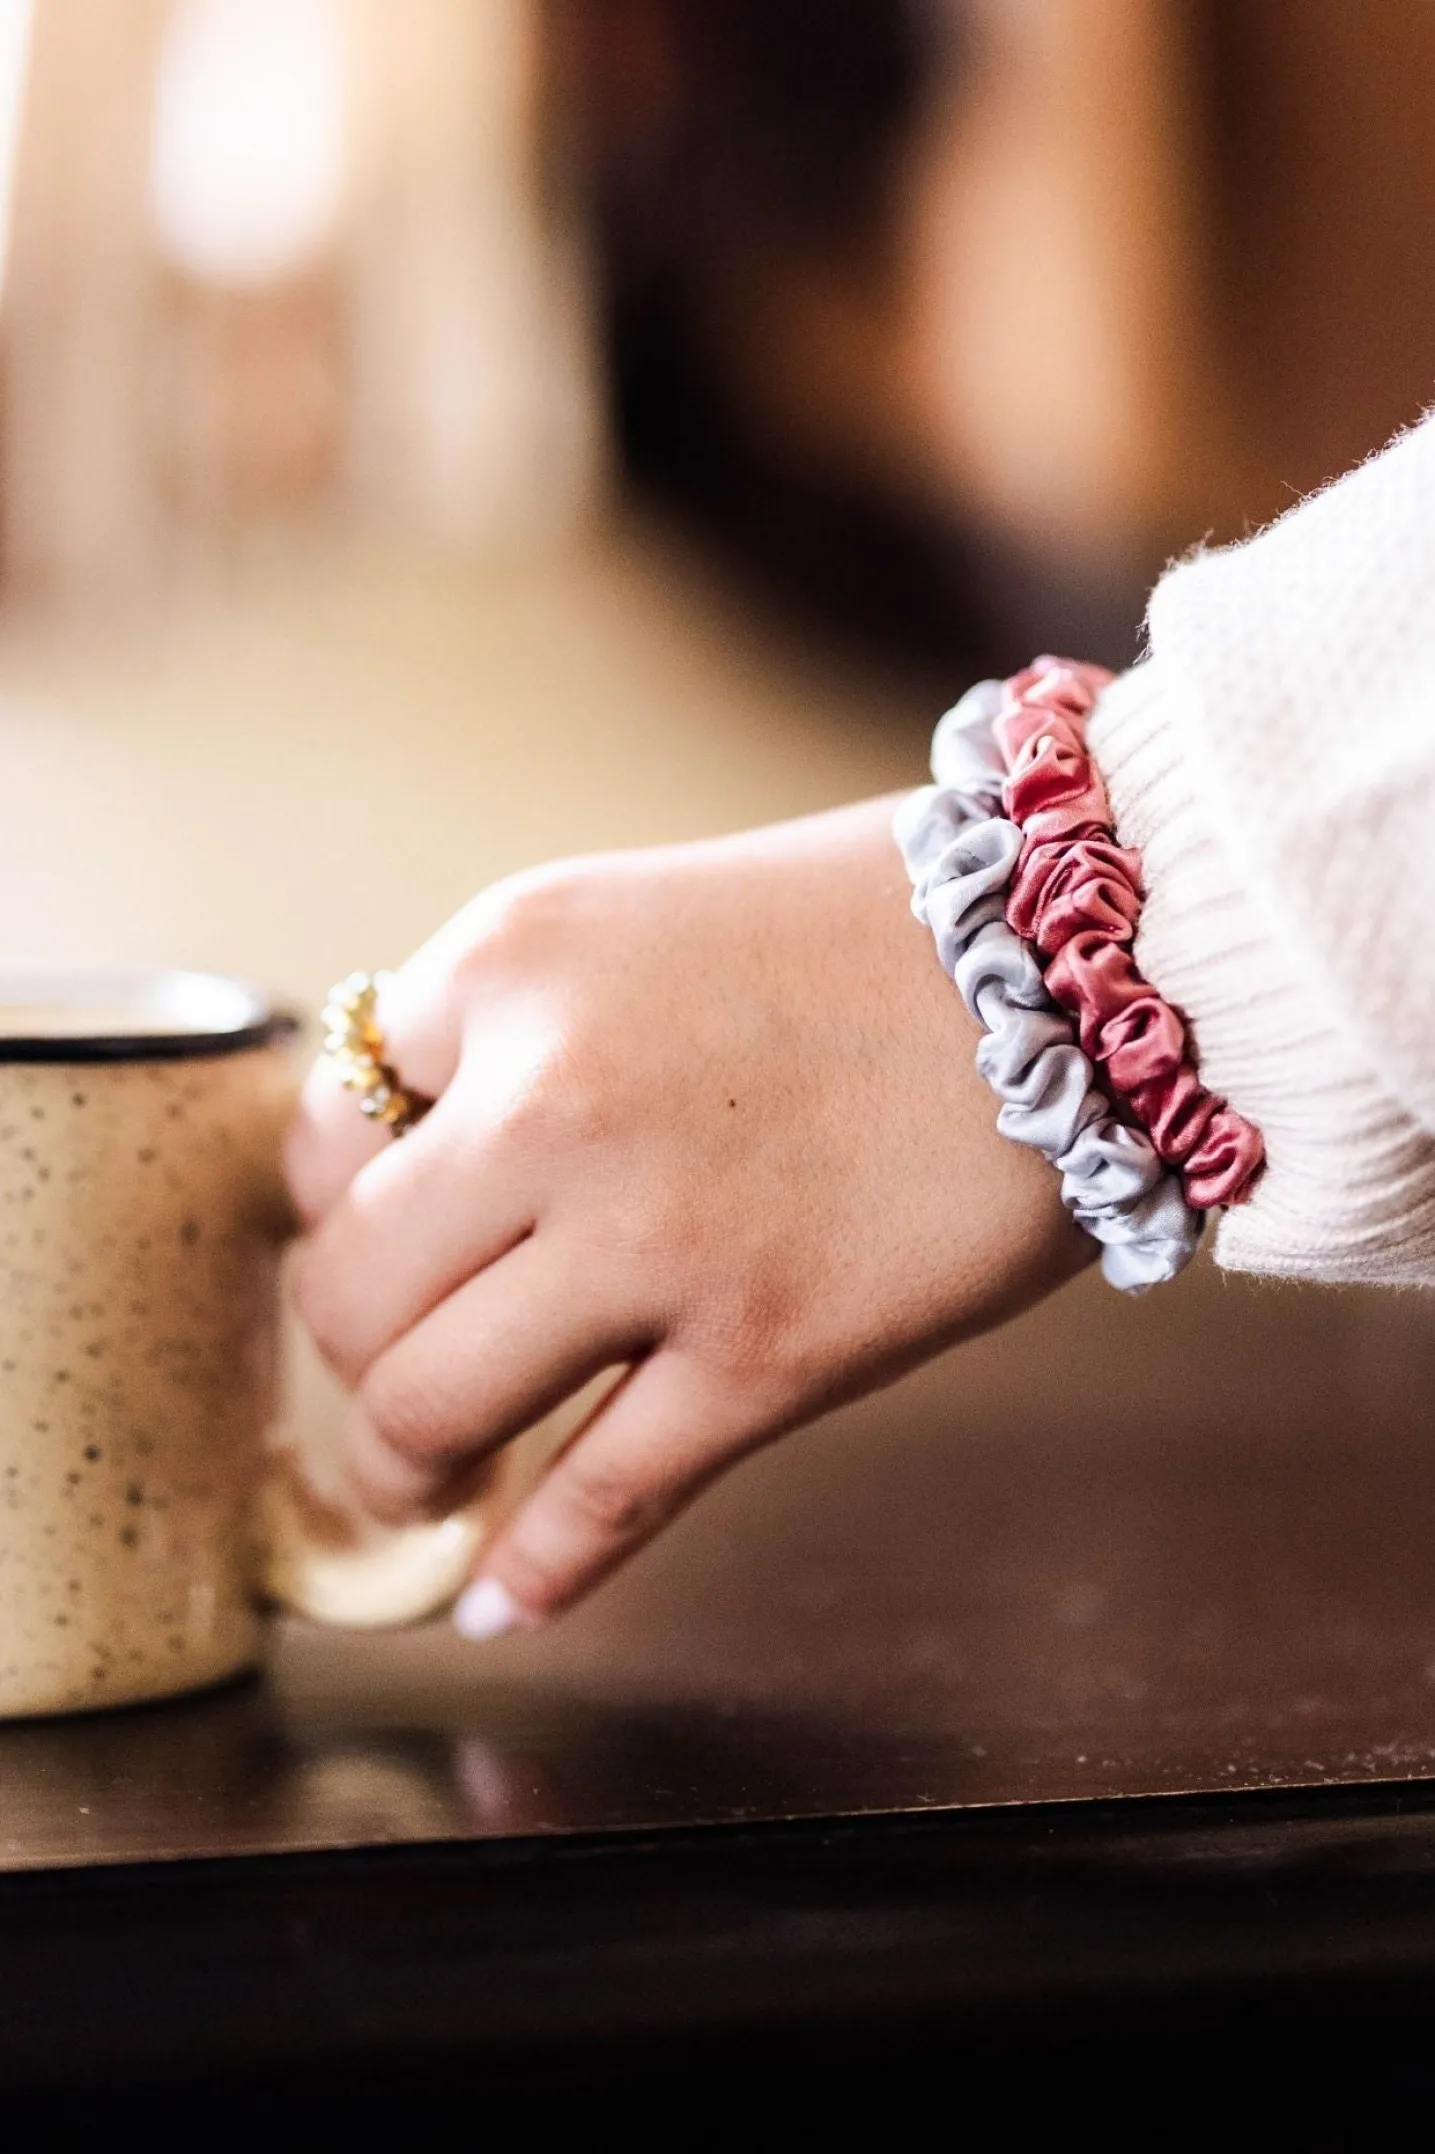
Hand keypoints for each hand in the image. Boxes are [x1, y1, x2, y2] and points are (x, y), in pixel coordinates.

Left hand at [286, 797, 1091, 1630]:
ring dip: (401, 1466)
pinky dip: (530, 1570)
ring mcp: (657, 1235)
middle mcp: (552, 1096)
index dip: (346, 1211)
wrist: (1077, 961)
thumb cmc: (860, 931)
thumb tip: (406, 1178)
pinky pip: (599, 1497)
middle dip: (352, 1354)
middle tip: (394, 1374)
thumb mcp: (629, 922)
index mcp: (511, 962)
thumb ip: (508, 1034)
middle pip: (348, 1291)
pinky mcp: (766, 1351)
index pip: (327, 1134)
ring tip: (423, 1479)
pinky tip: (497, 1601)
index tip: (389, 1249)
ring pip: (430, 1405)